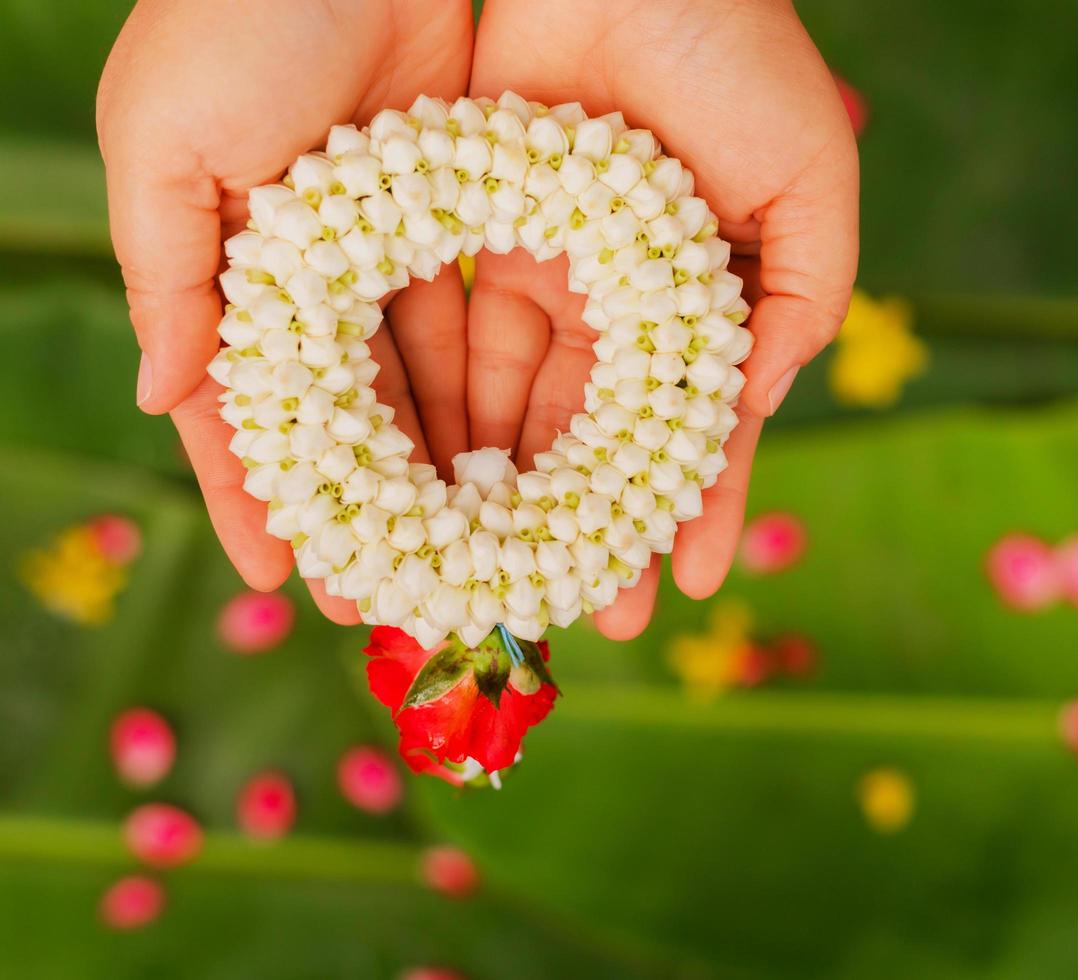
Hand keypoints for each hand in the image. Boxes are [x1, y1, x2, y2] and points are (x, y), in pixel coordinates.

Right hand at [97, 0, 473, 621]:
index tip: (284, 574)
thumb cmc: (234, 18)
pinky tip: (520, 458)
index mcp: (236, 269)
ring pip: (422, 384)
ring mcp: (397, 252)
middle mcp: (319, 274)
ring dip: (444, 468)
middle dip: (372, 505)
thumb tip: (167, 404)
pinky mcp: (469, 220)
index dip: (262, 489)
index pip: (249, 406)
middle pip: (348, 415)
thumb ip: (169, 279)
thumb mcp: (166, 144)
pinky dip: (495, 389)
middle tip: (398, 595)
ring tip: (476, 551)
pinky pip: (482, 322)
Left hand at [468, 0, 859, 637]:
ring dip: (516, 496)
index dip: (700, 506)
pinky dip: (453, 412)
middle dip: (600, 526)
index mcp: (708, 296)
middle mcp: (627, 300)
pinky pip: (462, 339)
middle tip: (589, 618)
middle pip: (608, 436)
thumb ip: (802, 301)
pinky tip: (441, 486)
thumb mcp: (813, 182)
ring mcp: (552, 273)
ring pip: (528, 407)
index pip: (701, 425)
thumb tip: (753, 408)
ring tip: (497, 578)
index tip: (692, 588)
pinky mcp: (479, 240)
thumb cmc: (744, 54)